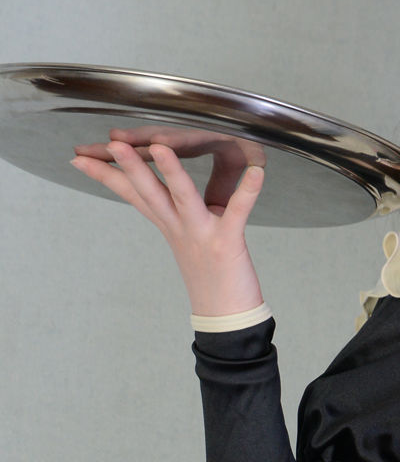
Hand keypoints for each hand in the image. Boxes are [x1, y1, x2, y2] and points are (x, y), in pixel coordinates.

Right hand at [69, 133, 265, 315]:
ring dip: (171, 172)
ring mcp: (201, 234)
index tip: (78, 156)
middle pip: (148, 192)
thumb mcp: (188, 234)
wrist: (226, 316)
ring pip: (182, 197)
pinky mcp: (227, 242)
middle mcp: (179, 226)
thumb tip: (172, 184)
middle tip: (109, 145)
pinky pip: (238, 211)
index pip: (131, 194)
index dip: (104, 175)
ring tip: (161, 148)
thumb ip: (181, 205)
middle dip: (128, 166)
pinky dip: (248, 191)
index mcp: (168, 223)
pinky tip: (258, 171)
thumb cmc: (211, 275)